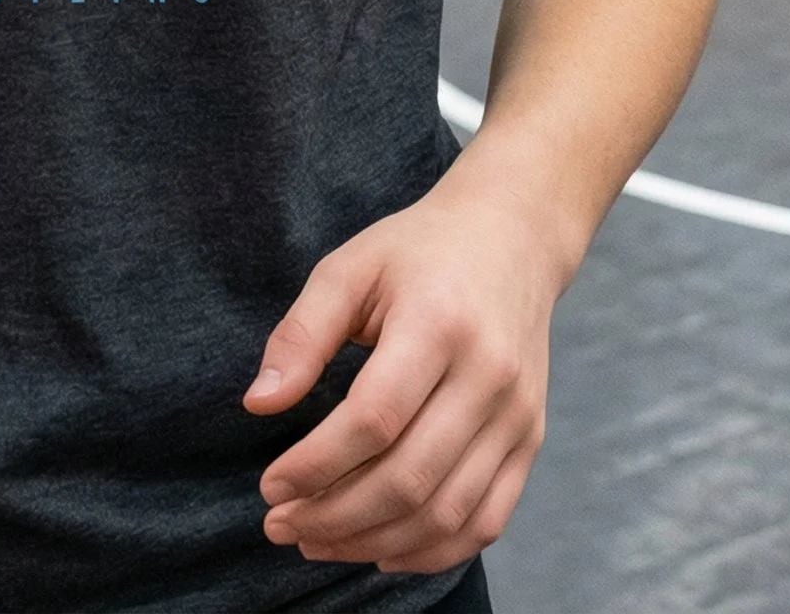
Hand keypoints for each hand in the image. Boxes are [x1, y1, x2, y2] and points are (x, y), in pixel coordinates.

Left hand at [245, 176, 563, 572]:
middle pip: (409, 477)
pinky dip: (432, 550)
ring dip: (373, 541)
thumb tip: (259, 404)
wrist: (511, 238)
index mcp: (439, 323)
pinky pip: (487, 521)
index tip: (270, 486)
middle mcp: (488, 376)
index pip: (374, 419)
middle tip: (280, 523)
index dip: (316, 464)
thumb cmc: (418, 252)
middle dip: (335, 515)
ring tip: (316, 540)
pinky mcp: (530, 440)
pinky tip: (380, 548)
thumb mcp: (349, 268)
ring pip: (446, 512)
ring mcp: (517, 415)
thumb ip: (301, 333)